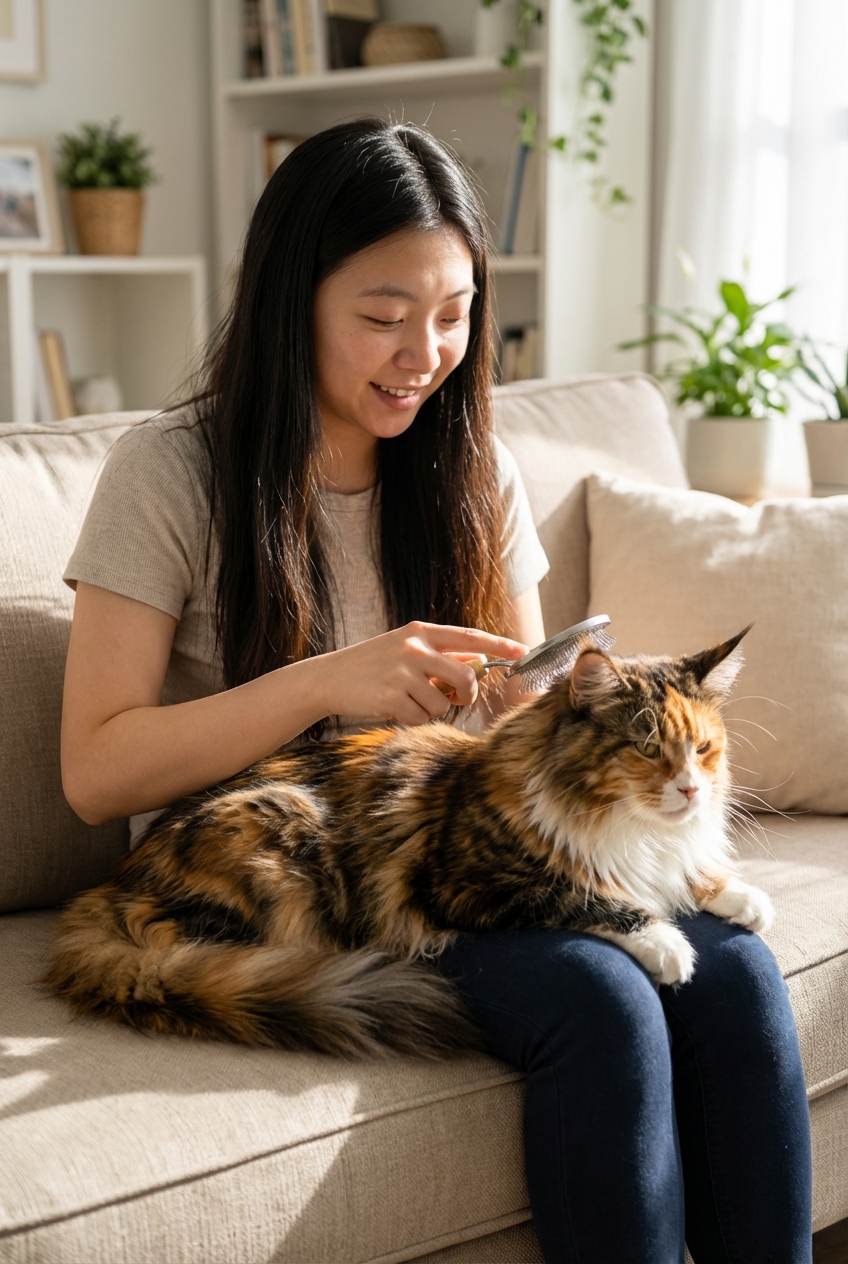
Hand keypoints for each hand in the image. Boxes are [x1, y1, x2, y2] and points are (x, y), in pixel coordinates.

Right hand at [315, 621, 526, 725]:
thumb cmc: (370, 665)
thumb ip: (437, 655)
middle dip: (466, 694)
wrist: (328, 678)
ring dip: (431, 709)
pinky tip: (394, 709)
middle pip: (465, 677)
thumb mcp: (404, 649)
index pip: (469, 637)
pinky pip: (422, 718)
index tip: (523, 651)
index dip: (499, 646)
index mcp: (420, 632)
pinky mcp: (390, 697)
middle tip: (455, 698)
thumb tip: (475, 662)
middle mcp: (414, 649)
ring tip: (407, 700)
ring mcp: (402, 672)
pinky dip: (413, 719)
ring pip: (443, 703)